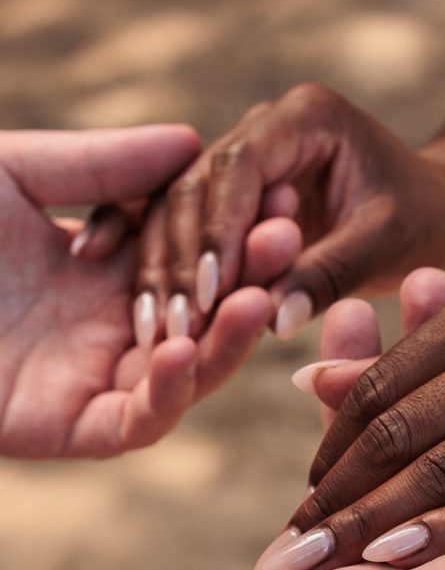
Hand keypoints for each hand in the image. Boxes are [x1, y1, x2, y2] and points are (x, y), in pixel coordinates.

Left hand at [0, 127, 297, 457]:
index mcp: (102, 268)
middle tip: (290, 236)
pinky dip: (166, 392)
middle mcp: (107, 326)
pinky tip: (178, 346)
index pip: (193, 254)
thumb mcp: (14, 171)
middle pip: (203, 312)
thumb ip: (100, 164)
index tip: (284, 191)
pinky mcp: (63, 429)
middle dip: (252, 277)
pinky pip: (135, 422)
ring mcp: (90, 380)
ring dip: (227, 340)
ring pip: (185, 372)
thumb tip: (192, 140)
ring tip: (261, 295)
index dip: (238, 228)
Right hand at [132, 84, 444, 348]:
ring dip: (164, 267)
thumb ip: (330, 273)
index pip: (240, 165)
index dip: (218, 229)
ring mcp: (242, 155)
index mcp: (306, 116)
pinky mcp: (231, 193)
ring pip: (179, 205)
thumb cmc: (420, 220)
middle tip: (172, 323)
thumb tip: (274, 321)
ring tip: (157, 329)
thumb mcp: (387, 244)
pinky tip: (144, 306)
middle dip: (182, 256)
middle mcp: (264, 126)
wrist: (429, 210)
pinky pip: (187, 224)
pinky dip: (167, 264)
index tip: (210, 292)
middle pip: (196, 184)